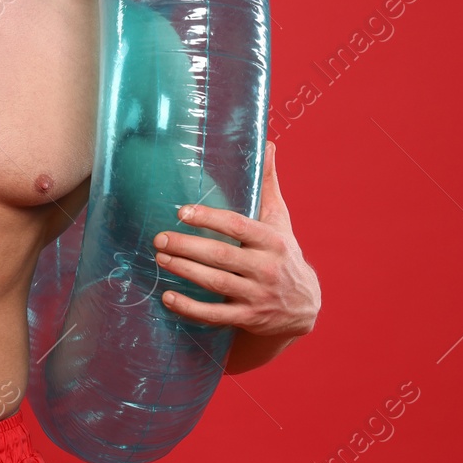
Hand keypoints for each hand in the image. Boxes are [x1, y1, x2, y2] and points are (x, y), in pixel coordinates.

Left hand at [152, 140, 319, 337]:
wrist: (303, 307)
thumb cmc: (284, 254)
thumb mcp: (280, 220)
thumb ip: (268, 184)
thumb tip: (266, 143)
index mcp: (272, 241)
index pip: (238, 226)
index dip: (209, 218)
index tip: (182, 211)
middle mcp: (266, 268)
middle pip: (222, 256)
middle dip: (188, 246)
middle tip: (159, 237)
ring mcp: (257, 295)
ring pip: (216, 284)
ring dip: (185, 271)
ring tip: (160, 258)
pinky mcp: (248, 318)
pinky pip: (216, 315)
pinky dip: (190, 308)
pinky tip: (168, 298)